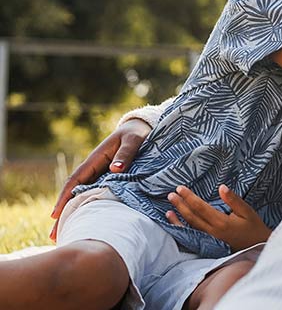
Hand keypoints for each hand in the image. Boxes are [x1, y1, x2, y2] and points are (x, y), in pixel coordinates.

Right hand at [49, 117, 151, 240]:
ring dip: (75, 214)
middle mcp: (94, 169)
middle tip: (55, 236)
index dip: (64, 197)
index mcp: (95, 159)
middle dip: (64, 214)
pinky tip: (88, 223)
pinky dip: (89, 209)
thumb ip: (126, 153)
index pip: (75, 180)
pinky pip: (96, 196)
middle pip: (74, 193)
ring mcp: (100, 176)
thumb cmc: (137, 134)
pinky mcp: (109, 181)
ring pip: (84, 197)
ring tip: (68, 235)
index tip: (55, 215)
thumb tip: (115, 169)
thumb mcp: (133, 140)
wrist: (142, 130)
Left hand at [166, 184, 271, 251]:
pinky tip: (176, 224)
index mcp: (221, 222)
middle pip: (192, 217)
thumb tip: (222, 187)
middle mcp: (212, 232)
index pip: (200, 207)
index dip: (189, 197)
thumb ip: (233, 200)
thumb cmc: (253, 227)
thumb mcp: (247, 211)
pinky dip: (182, 230)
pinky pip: (192, 236)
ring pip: (189, 227)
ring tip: (169, 209)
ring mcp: (209, 239)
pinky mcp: (209, 243)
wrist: (257, 247)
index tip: (180, 188)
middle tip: (171, 194)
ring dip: (178, 217)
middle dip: (180, 205)